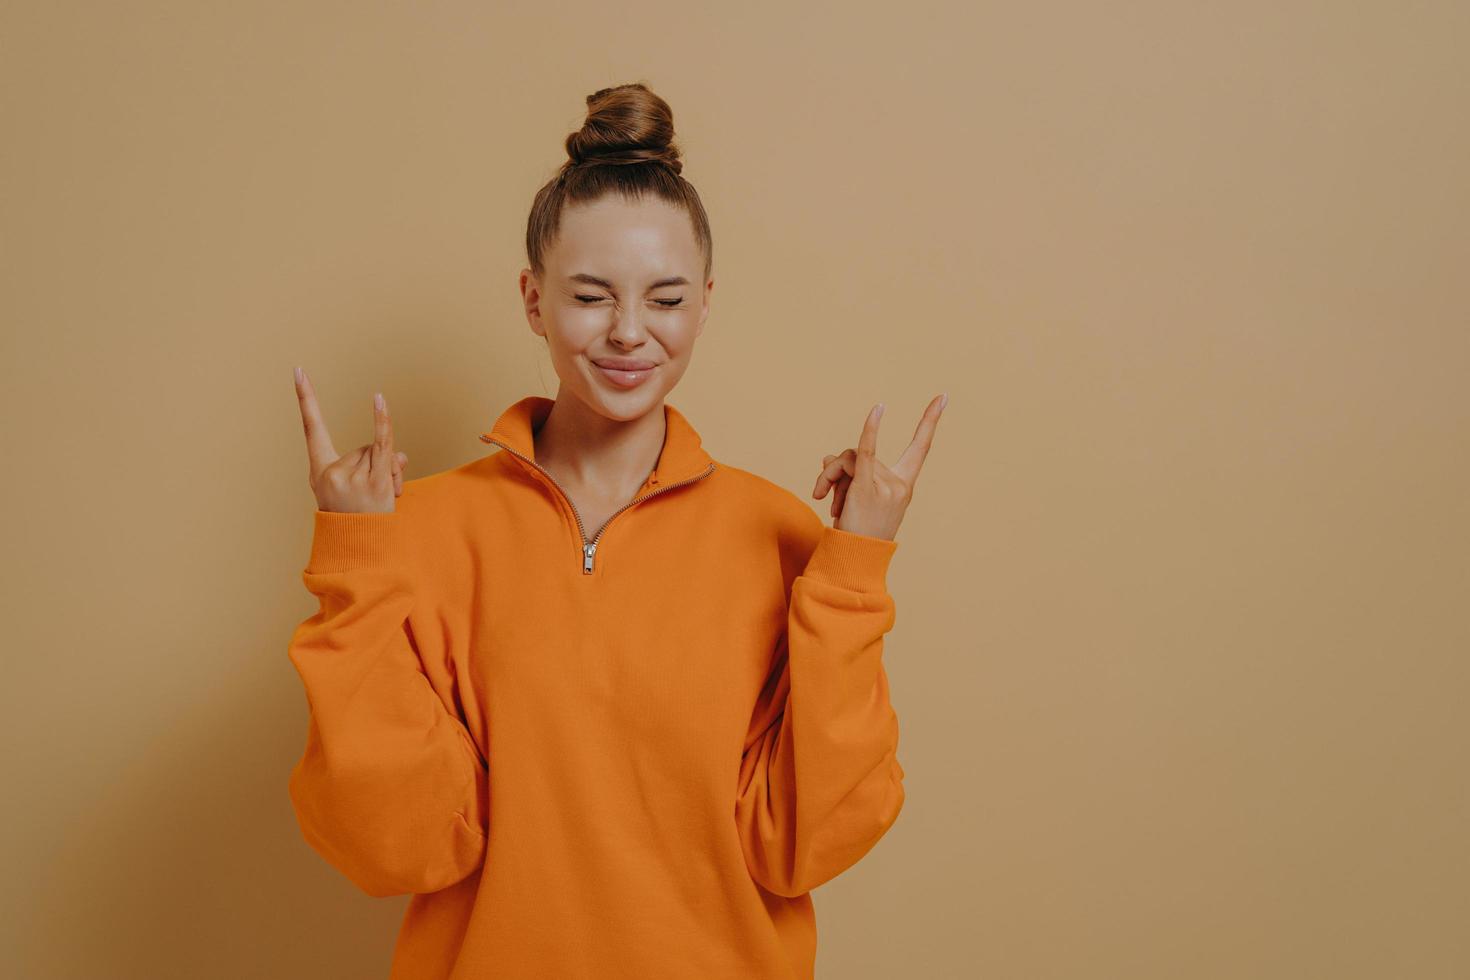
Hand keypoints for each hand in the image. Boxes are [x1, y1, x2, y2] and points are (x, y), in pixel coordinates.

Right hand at [294, 366, 409, 513]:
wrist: (360, 553)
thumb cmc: (357, 521)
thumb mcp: (356, 490)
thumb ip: (372, 465)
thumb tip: (397, 453)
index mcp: (319, 471)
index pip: (311, 428)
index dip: (305, 398)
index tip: (299, 370)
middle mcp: (331, 472)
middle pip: (362, 446)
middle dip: (375, 465)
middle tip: (372, 496)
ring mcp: (351, 478)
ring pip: (380, 452)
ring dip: (391, 471)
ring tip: (383, 500)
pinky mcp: (373, 484)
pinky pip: (382, 445)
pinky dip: (382, 422)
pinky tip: (378, 399)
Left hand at [812, 394, 946, 540]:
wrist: (853, 559)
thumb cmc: (856, 532)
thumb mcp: (856, 499)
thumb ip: (846, 474)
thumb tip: (828, 458)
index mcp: (904, 485)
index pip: (921, 447)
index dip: (930, 421)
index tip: (943, 397)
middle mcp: (900, 483)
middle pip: (861, 452)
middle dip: (836, 470)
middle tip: (821, 494)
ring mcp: (886, 485)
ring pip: (848, 457)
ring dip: (828, 475)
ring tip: (822, 498)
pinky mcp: (868, 488)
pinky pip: (867, 452)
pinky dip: (871, 429)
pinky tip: (880, 409)